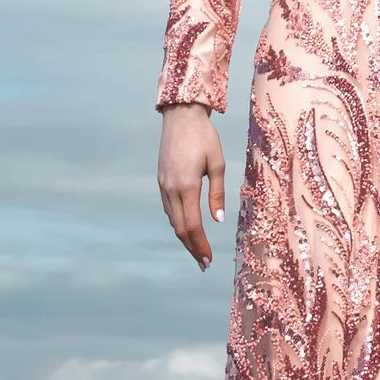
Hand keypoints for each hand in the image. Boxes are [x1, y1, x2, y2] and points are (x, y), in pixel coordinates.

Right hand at [158, 104, 226, 269]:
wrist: (181, 116)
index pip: (193, 225)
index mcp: (187, 186)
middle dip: (192, 248)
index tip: (208, 260)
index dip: (201, 245)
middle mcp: (171, 189)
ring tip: (198, 249)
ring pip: (173, 220)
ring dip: (185, 237)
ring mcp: (163, 186)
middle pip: (180, 228)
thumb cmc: (204, 137)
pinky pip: (168, 208)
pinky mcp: (161, 181)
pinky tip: (188, 227)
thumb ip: (217, 193)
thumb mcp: (218, 164)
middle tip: (204, 263)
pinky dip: (178, 222)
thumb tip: (218, 220)